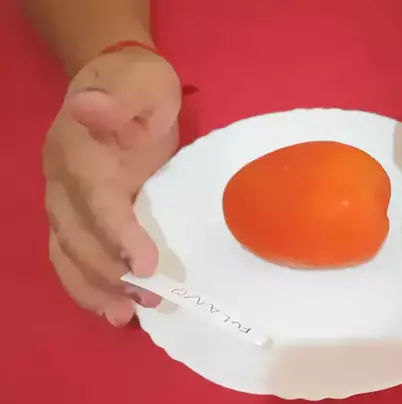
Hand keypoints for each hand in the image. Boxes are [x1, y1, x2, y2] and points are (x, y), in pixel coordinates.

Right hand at [44, 48, 181, 324]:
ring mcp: (63, 198)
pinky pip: (69, 253)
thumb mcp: (143, 85)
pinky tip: (109, 306)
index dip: (118, 235)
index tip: (145, 265)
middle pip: (77, 235)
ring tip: (125, 316)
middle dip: (109, 272)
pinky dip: (84, 283)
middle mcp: (63, 180)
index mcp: (81, 151)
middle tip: (149, 299)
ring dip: (92, 287)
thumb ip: (121, 102)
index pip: (97, 200)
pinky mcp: (73, 212)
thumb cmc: (140, 86)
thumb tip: (90, 108)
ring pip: (66, 251)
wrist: (115, 80)